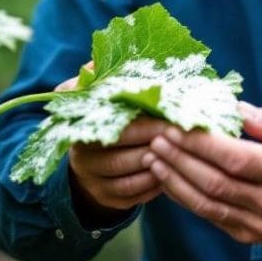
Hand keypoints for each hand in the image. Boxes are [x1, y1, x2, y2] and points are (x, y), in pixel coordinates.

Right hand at [56, 68, 167, 223]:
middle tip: (182, 137)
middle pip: (121, 156)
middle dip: (155, 146)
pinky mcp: (106, 199)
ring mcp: (93, 182)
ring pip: (128, 180)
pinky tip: (172, 173)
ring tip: (181, 155)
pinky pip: (133, 197)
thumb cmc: (106, 114)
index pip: (114, 130)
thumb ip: (100, 77)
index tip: (170, 118)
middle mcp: (81, 158)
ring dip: (157, 168)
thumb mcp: (99, 94)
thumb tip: (100, 61)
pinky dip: (154, 187)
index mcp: (79, 129)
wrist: (92, 155)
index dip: (144, 126)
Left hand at [142, 102, 261, 257]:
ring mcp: (256, 223)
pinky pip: (207, 215)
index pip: (236, 158)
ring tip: (153, 157)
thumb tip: (234, 108)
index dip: (203, 143)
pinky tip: (167, 178)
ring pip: (206, 202)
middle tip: (157, 137)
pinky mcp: (245, 235)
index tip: (178, 125)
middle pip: (215, 181)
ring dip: (175, 179)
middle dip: (180, 158)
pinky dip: (183, 196)